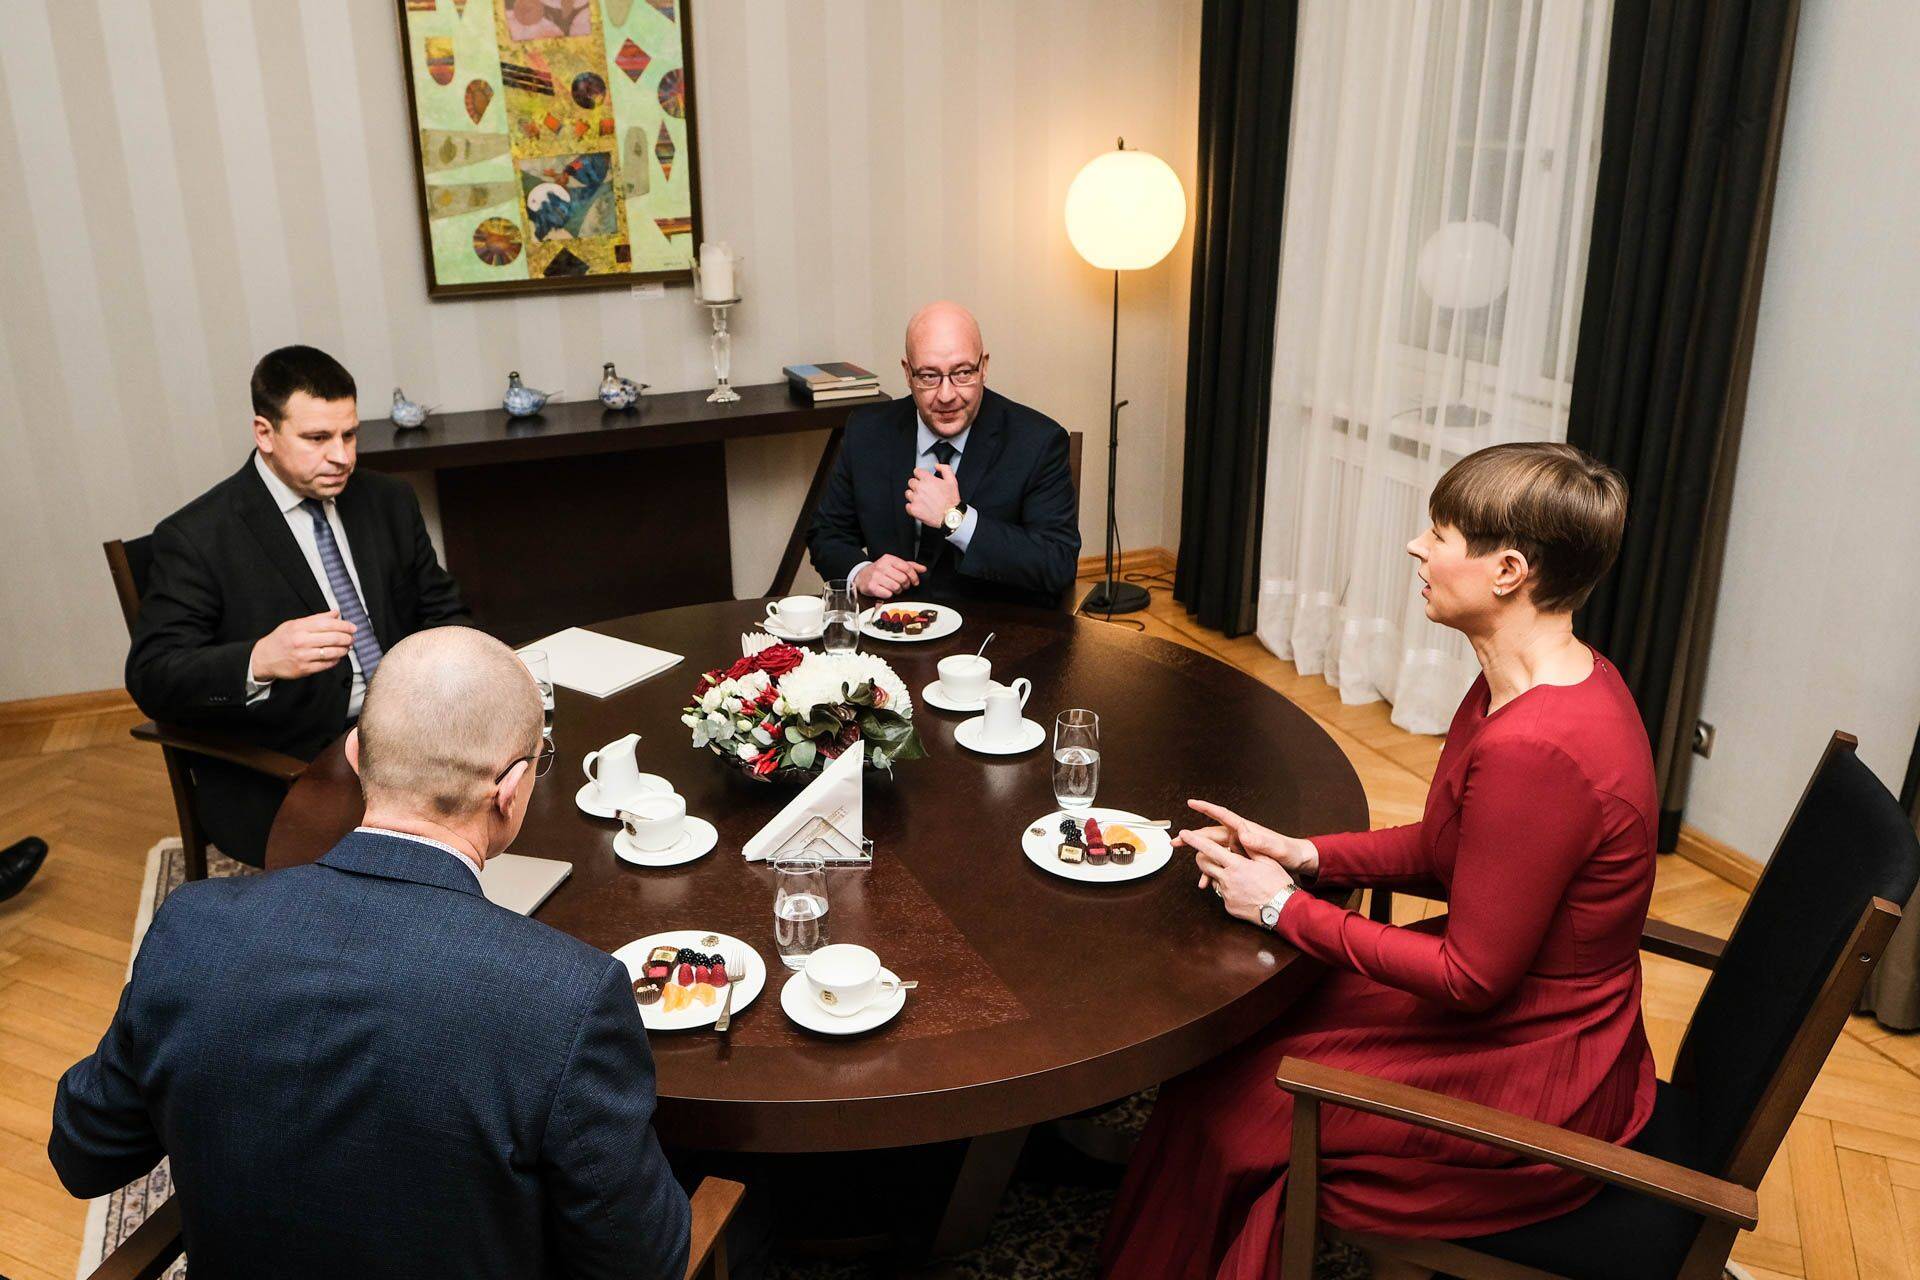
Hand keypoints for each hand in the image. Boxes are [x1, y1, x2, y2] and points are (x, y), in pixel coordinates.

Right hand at [250, 611, 356, 680]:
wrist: (264, 658)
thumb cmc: (281, 639)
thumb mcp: (294, 624)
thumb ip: (316, 619)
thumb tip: (335, 613)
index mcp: (299, 628)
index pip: (327, 624)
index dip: (343, 625)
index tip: (352, 627)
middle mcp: (301, 641)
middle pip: (332, 638)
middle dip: (347, 638)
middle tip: (352, 638)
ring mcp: (303, 656)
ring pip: (331, 652)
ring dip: (344, 650)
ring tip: (347, 647)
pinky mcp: (304, 669)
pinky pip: (326, 664)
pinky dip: (335, 660)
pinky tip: (337, 656)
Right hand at [855, 555, 926, 600]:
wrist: (861, 576)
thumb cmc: (879, 571)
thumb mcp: (894, 564)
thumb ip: (909, 566)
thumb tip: (923, 569)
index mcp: (889, 559)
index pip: (907, 568)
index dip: (914, 577)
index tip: (915, 582)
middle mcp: (882, 566)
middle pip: (903, 579)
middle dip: (905, 585)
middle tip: (903, 586)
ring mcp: (876, 577)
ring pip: (896, 587)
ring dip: (898, 590)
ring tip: (894, 588)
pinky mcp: (872, 587)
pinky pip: (888, 594)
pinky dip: (889, 594)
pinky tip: (886, 591)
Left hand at [905, 462, 961, 529]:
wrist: (950, 517)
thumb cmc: (951, 500)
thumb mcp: (952, 480)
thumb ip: (945, 469)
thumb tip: (937, 466)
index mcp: (928, 480)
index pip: (917, 471)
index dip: (920, 475)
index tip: (922, 478)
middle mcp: (920, 488)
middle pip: (911, 482)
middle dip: (917, 485)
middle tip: (924, 491)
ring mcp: (915, 499)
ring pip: (908, 493)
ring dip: (913, 495)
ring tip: (922, 500)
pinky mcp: (913, 509)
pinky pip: (907, 506)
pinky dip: (912, 507)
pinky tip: (920, 507)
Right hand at [1175, 799, 1319, 876]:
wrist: (1298, 862)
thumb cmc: (1289, 852)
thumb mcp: (1277, 848)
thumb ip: (1261, 842)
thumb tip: (1244, 834)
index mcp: (1246, 829)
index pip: (1223, 816)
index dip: (1207, 808)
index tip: (1192, 803)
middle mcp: (1240, 836)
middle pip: (1212, 834)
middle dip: (1194, 837)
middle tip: (1177, 841)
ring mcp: (1239, 848)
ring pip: (1214, 850)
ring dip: (1200, 856)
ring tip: (1186, 861)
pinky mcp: (1241, 858)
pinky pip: (1222, 863)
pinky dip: (1214, 871)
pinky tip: (1207, 881)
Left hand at [1185, 826, 1297, 925]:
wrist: (1283, 910)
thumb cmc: (1278, 884)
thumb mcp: (1267, 860)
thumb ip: (1250, 847)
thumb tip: (1240, 835)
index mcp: (1236, 865)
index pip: (1209, 849)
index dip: (1194, 840)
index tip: (1184, 834)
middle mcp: (1227, 879)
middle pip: (1204, 864)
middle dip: (1201, 856)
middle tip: (1206, 853)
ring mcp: (1226, 894)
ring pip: (1213, 879)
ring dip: (1217, 873)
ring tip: (1235, 874)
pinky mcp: (1228, 906)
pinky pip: (1222, 894)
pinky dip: (1228, 888)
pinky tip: (1242, 889)